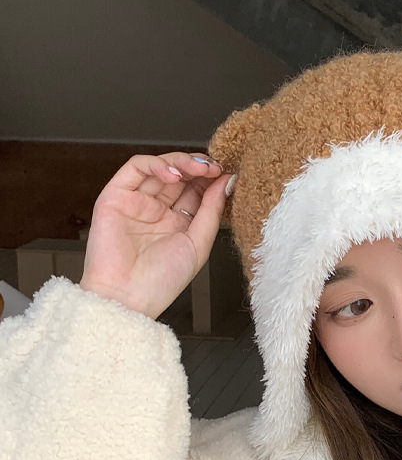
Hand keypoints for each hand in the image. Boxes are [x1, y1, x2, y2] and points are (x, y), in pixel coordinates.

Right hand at [80, 152, 233, 318]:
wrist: (129, 297)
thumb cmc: (161, 282)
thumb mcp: (198, 245)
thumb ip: (211, 212)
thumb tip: (226, 182)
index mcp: (178, 223)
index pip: (196, 191)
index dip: (211, 180)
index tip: (227, 175)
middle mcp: (157, 211)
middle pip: (180, 176)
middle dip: (199, 168)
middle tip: (215, 168)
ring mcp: (137, 201)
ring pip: (160, 167)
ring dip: (182, 162)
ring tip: (201, 168)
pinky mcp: (116, 195)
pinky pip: (135, 168)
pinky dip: (156, 164)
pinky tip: (174, 174)